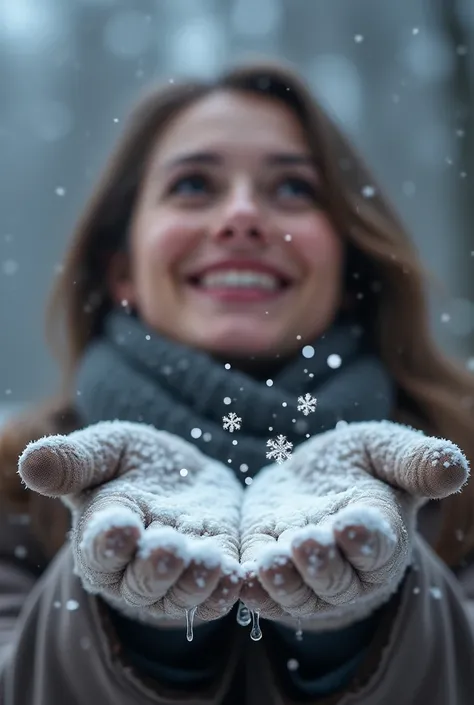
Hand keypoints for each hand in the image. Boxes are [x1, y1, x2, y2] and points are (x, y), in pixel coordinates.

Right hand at [19, 421, 243, 622]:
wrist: (182, 473)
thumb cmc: (134, 462)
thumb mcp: (108, 448)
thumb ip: (75, 459)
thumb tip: (31, 462)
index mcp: (102, 532)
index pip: (99, 547)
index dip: (108, 540)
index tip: (121, 526)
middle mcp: (133, 565)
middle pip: (139, 582)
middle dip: (154, 568)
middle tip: (170, 547)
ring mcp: (175, 575)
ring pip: (180, 594)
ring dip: (195, 582)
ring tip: (211, 561)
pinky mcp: (212, 571)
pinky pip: (216, 593)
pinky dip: (227, 590)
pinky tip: (240, 576)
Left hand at [240, 421, 468, 628]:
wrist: (311, 477)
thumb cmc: (358, 464)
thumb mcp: (383, 450)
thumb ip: (414, 461)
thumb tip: (454, 466)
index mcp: (380, 532)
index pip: (378, 544)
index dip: (364, 538)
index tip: (349, 524)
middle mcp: (348, 564)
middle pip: (338, 578)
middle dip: (322, 564)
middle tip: (305, 542)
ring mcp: (307, 575)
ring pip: (300, 593)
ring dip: (285, 582)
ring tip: (269, 563)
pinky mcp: (270, 570)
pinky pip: (265, 592)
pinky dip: (255, 591)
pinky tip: (241, 580)